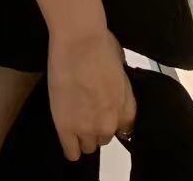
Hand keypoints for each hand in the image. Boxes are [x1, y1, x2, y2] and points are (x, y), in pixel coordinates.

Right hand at [48, 28, 136, 161]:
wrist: (79, 41)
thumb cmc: (101, 43)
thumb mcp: (120, 64)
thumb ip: (119, 83)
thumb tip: (113, 83)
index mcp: (126, 108)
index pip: (125, 131)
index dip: (113, 122)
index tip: (104, 114)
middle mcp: (110, 124)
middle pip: (104, 139)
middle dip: (96, 126)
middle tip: (85, 109)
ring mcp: (88, 128)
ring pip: (88, 147)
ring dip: (82, 135)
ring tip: (73, 117)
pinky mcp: (66, 128)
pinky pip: (71, 152)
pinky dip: (69, 146)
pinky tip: (66, 134)